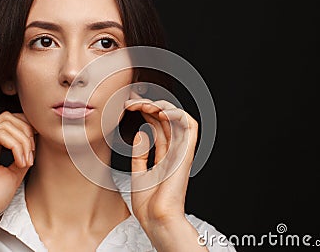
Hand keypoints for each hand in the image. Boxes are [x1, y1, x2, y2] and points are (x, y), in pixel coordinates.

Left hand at [124, 92, 198, 227]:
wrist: (156, 219)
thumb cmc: (149, 204)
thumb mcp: (138, 173)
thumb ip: (140, 154)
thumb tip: (141, 133)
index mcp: (165, 156)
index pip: (158, 126)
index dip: (145, 111)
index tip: (129, 104)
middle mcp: (174, 151)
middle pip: (165, 120)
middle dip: (149, 105)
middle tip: (132, 100)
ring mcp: (181, 151)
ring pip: (178, 118)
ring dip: (162, 107)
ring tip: (144, 105)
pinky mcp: (185, 153)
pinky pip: (189, 127)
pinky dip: (177, 114)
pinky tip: (160, 111)